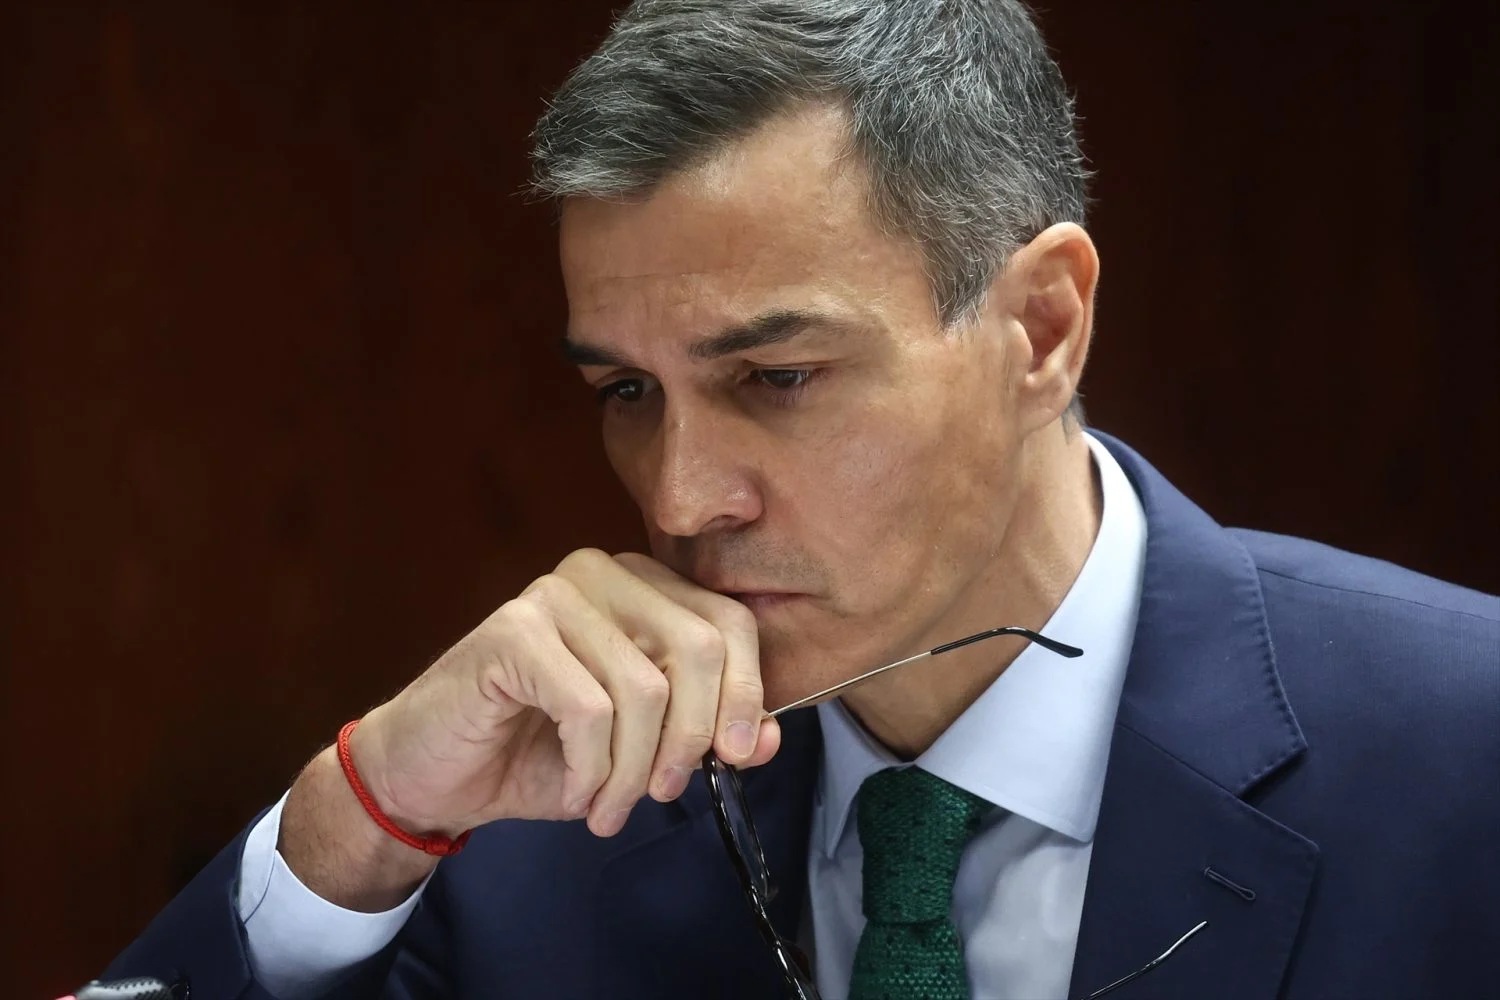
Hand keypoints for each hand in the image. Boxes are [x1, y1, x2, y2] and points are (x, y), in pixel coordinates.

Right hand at [348, 549, 779, 839]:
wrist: (432, 774)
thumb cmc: (538, 754)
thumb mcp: (639, 753)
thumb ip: (707, 737)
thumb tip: (769, 738)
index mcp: (642, 587)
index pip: (729, 622)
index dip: (746, 692)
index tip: (735, 758)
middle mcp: (603, 573)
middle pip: (698, 647)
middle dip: (692, 737)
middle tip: (664, 793)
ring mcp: (554, 594)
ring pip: (645, 688)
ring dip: (633, 771)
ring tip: (609, 808)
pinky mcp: (512, 630)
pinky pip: (590, 708)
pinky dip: (592, 768)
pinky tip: (576, 792)